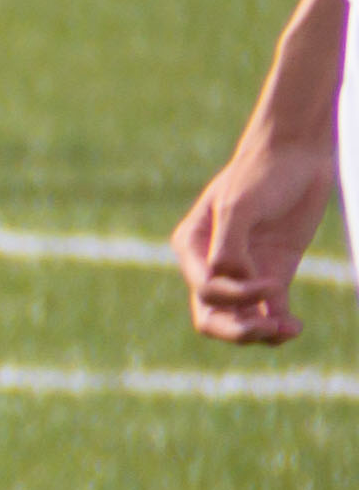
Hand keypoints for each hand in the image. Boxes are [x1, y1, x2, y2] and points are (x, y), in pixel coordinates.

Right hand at [174, 141, 333, 345]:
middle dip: (236, 330)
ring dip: (258, 333)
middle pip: (211, 316)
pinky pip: (270, 312)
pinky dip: (279, 326)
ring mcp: (244, 273)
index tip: (269, 283)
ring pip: (239, 320)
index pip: (205, 289)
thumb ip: (228, 245)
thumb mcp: (240, 204)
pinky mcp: (272, 275)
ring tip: (286, 330)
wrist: (296, 157)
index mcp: (193, 247)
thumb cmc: (261, 174)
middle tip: (265, 328)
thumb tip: (228, 279)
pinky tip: (294, 328)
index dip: (234, 297)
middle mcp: (213, 265)